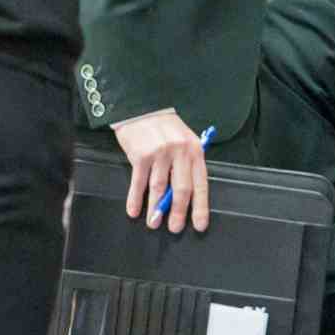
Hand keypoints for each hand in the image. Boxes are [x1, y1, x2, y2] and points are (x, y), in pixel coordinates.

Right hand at [112, 109, 208, 232]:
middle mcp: (180, 152)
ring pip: (159, 189)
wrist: (142, 106)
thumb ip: (186, 164)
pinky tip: (134, 210)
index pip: (201, 184)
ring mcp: (160, 153)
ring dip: (155, 209)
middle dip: (178, 212)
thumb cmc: (164, 126)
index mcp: (195, 150)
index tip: (199, 224)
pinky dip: (135, 199)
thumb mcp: (183, 140)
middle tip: (175, 228)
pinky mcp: (141, 155)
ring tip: (154, 223)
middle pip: (181, 190)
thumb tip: (183, 196)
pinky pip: (138, 182)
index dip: (200, 207)